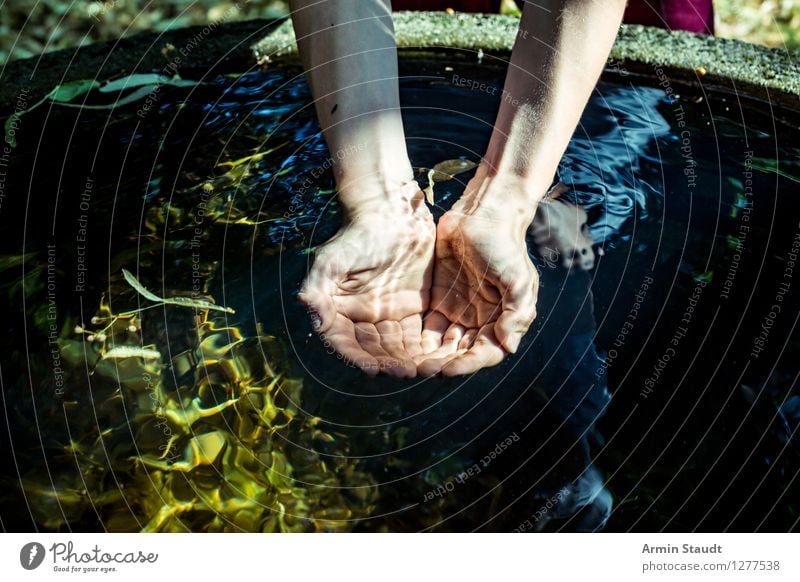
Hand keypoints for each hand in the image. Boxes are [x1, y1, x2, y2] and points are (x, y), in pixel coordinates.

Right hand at [300, 182, 434, 377]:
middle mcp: (364, 318)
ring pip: (398, 346)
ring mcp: (389, 314)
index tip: (374, 370)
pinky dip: (426, 346)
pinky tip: (439, 355)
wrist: (391, 212)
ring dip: (410, 360)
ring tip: (426, 369)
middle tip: (408, 373)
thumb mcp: (331, 259)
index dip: (361, 358)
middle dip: (391, 364)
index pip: (348, 343)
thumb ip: (318, 290)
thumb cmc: (357, 234)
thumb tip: (315, 321)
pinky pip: (419, 333)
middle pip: (376, 350)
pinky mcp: (414, 307)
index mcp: (341, 311)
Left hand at [416, 174, 539, 376]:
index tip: (448, 369)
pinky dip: (419, 338)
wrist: (483, 214)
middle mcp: (480, 321)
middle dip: (443, 363)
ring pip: (443, 344)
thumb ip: (516, 314)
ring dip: (429, 356)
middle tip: (423, 371)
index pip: (485, 352)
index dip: (468, 364)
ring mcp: (459, 311)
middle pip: (461, 352)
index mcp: (502, 320)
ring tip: (411, 364)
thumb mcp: (519, 280)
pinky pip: (428, 326)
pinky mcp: (439, 299)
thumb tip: (509, 347)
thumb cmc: (505, 246)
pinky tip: (404, 346)